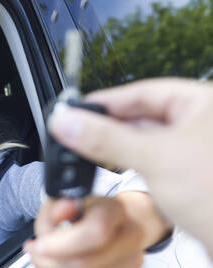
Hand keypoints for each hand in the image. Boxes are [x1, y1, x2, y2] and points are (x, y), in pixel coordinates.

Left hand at [24, 197, 144, 267]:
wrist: (118, 221)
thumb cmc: (91, 210)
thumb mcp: (66, 198)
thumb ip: (57, 207)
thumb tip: (61, 211)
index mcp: (116, 211)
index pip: (94, 234)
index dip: (61, 244)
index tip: (38, 245)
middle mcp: (129, 238)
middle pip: (82, 266)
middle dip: (47, 263)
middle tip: (33, 252)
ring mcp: (129, 264)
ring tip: (40, 261)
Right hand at [48, 78, 212, 255]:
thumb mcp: (156, 158)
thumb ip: (107, 139)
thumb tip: (69, 122)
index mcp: (203, 105)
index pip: (143, 92)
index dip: (106, 100)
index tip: (76, 108)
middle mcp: (199, 125)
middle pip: (141, 116)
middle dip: (107, 124)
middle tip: (75, 130)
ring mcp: (192, 151)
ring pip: (143, 140)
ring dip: (115, 145)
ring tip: (86, 148)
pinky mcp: (185, 175)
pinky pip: (149, 161)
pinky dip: (127, 162)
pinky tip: (111, 165)